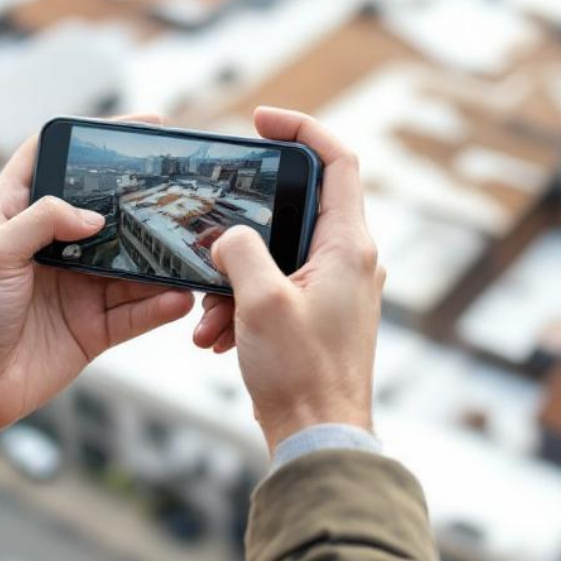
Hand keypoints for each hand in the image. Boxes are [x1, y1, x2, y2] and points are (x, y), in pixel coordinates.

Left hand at [0, 117, 193, 432]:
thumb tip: (94, 216)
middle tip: (181, 187)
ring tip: (191, 246)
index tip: (138, 126)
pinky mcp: (91, 327)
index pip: (54, 158)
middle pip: (105, 210)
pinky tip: (180, 297)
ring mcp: (75, 286)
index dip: (90, 136)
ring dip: (159, 258)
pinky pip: (135, 312)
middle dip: (142, 199)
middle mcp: (50, 245)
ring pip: (129, 264)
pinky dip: (159, 306)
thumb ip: (43, 221)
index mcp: (15, 214)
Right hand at [193, 107, 384, 451]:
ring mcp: (337, 289)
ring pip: (276, 255)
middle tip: (212, 228)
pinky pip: (274, 289)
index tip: (262, 120)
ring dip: (234, 277)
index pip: (338, 161)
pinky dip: (241, 304)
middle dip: (244, 225)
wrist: (317, 439)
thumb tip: (230, 238)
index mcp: (349, 247)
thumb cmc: (301, 374)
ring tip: (210, 312)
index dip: (302, 129)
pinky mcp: (319, 314)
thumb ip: (241, 250)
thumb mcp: (259, 301)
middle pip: (296, 209)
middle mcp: (351, 261)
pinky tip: (216, 336)